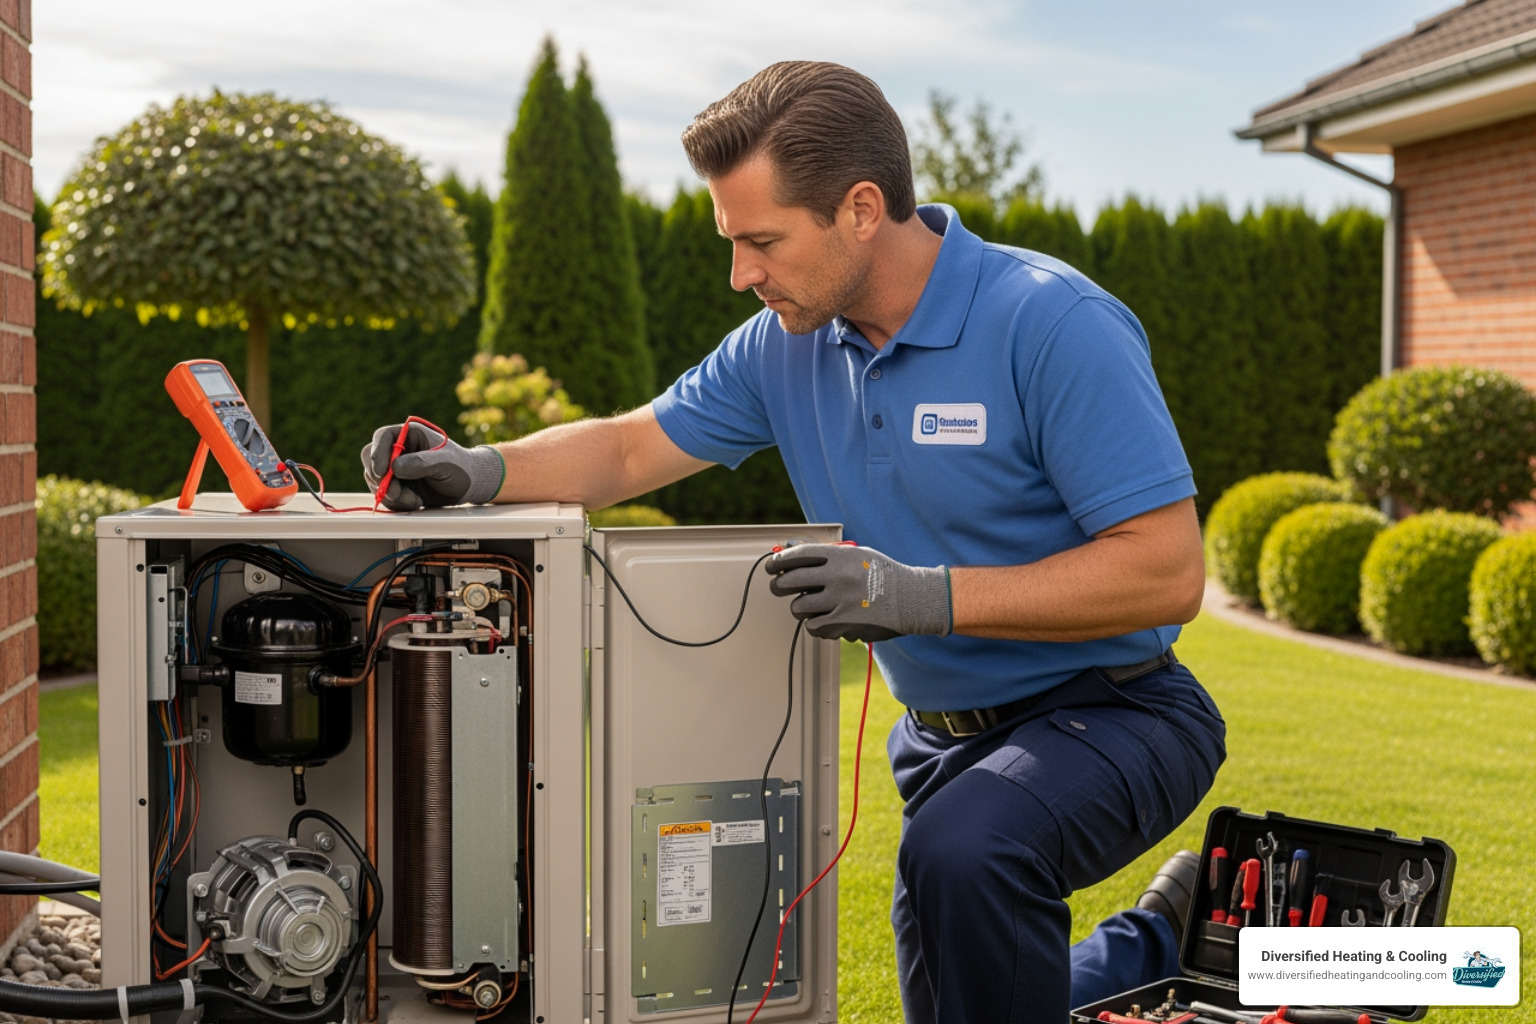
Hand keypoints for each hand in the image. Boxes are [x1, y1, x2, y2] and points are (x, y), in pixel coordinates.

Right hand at [360, 422, 504, 510]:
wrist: (469, 484)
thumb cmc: (461, 467)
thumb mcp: (445, 462)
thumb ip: (422, 463)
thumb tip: (396, 467)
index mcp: (409, 434)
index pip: (383, 437)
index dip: (377, 453)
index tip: (381, 472)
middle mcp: (398, 450)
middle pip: (371, 460)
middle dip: (380, 479)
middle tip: (396, 493)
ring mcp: (395, 468)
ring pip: (376, 481)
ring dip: (391, 494)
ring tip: (414, 500)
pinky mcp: (398, 485)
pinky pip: (385, 494)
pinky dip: (396, 502)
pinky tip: (415, 502)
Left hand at [764, 543, 950, 642]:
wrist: (911, 599)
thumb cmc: (882, 575)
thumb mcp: (857, 554)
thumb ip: (826, 553)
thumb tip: (791, 550)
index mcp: (840, 556)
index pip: (797, 556)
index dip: (778, 561)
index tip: (771, 567)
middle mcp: (837, 576)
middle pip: (789, 582)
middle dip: (778, 585)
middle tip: (778, 587)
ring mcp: (839, 601)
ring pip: (798, 607)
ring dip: (800, 607)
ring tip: (812, 605)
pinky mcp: (843, 623)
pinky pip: (812, 626)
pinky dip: (815, 624)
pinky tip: (825, 619)